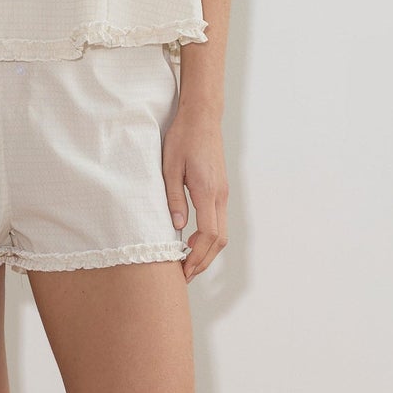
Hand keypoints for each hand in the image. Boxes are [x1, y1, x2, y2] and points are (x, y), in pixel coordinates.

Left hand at [162, 107, 227, 280]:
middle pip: (219, 239)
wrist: (202, 117)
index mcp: (207, 191)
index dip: (196, 256)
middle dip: (203, 261)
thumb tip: (176, 226)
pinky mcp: (220, 189)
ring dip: (207, 251)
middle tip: (184, 275)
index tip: (182, 269)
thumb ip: (173, 198)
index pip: (208, 234)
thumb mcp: (169, 167)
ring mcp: (223, 193)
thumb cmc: (183, 138)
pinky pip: (219, 221)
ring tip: (188, 263)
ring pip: (222, 232)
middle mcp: (220, 195)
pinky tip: (193, 241)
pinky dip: (209, 238)